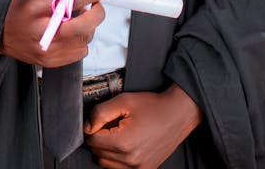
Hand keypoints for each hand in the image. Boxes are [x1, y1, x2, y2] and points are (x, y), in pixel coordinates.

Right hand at [0, 0, 113, 67]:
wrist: (1, 33)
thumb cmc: (18, 8)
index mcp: (37, 7)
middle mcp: (42, 30)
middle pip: (83, 25)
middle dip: (97, 13)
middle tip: (97, 4)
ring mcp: (47, 48)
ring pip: (84, 38)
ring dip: (88, 26)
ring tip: (77, 17)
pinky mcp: (51, 61)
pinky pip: (80, 52)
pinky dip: (81, 40)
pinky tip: (71, 32)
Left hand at [84, 84, 202, 167]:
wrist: (177, 114)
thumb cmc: (153, 106)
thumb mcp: (124, 101)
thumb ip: (101, 112)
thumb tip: (87, 125)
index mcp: (123, 143)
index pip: (92, 140)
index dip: (93, 126)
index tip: (101, 120)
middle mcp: (130, 160)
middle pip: (98, 152)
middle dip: (100, 137)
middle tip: (113, 124)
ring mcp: (138, 168)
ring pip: (106, 163)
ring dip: (108, 149)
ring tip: (121, 133)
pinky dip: (118, 158)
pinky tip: (127, 143)